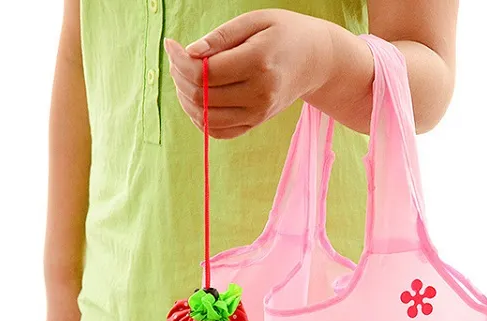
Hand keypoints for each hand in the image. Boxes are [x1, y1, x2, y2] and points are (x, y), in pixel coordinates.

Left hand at [164, 10, 332, 138]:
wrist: (315, 61)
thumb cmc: (284, 34)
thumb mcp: (255, 21)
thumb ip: (222, 37)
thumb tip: (189, 52)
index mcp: (258, 64)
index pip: (206, 74)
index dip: (180, 61)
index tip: (171, 44)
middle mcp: (259, 95)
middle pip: (203, 97)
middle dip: (180, 77)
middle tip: (177, 58)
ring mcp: (258, 114)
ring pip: (206, 117)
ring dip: (186, 98)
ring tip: (185, 76)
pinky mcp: (255, 123)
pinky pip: (218, 131)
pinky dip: (200, 117)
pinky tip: (197, 97)